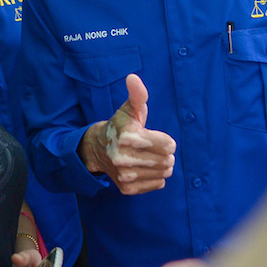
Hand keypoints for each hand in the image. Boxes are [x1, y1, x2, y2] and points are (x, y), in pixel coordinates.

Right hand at [79, 74, 175, 194]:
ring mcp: (125, 176)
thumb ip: (137, 95)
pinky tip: (143, 167)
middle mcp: (124, 159)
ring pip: (164, 173)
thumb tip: (133, 77)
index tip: (153, 136)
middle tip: (152, 147)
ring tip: (148, 156)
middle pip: (168, 160)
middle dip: (165, 153)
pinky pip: (158, 184)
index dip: (165, 140)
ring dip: (162, 165)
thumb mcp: (129, 110)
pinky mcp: (127, 189)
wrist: (98, 149)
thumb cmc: (120, 126)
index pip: (168, 145)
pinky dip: (155, 176)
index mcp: (127, 137)